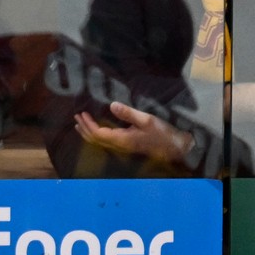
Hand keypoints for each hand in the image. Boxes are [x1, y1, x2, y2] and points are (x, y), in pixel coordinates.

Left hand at [75, 101, 193, 164]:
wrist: (177, 148)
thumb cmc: (163, 134)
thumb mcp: (147, 120)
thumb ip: (128, 113)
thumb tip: (112, 105)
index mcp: (122, 139)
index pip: (98, 133)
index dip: (88, 124)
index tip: (82, 113)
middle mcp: (121, 145)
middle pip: (96, 140)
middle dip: (85, 129)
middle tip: (77, 117)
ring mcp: (125, 147)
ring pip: (101, 143)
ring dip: (89, 133)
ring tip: (81, 125)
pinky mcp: (129, 146)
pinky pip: (108, 142)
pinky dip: (98, 136)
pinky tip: (98, 131)